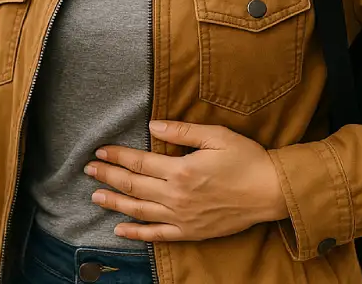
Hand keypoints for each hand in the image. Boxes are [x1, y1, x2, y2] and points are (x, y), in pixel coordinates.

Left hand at [85, 120, 288, 241]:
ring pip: (140, 211)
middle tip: (89, 170)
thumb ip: (181, 131)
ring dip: (115, 204)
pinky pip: (158, 235)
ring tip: (95, 197)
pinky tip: (120, 230)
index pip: (140, 162)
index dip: (118, 155)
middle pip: (134, 186)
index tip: (100, 150)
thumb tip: (153, 125)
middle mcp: (177, 196)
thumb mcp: (216, 136)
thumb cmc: (247, 160)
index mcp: (181, 170)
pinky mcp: (191, 232)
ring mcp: (182, 217)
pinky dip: (137, 234)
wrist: (271, 192)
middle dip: (108, 176)